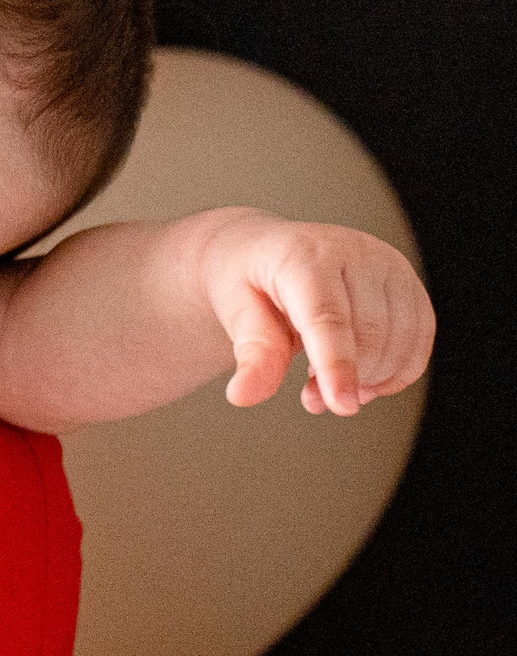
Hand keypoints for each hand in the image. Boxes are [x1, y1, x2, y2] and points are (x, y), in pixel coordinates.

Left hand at [196, 210, 434, 414]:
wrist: (267, 250)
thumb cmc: (249, 282)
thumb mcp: (235, 313)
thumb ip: (251, 354)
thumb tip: (242, 396)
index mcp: (303, 257)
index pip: (327, 317)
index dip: (337, 365)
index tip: (342, 406)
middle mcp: (354, 252)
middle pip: (370, 332)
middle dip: (348, 379)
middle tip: (312, 399)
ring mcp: (387, 264)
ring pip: (403, 338)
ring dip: (373, 378)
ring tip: (331, 384)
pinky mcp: (408, 281)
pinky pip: (421, 336)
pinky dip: (399, 369)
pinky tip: (366, 379)